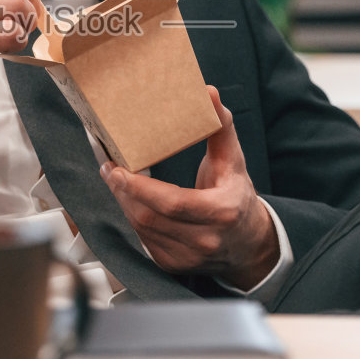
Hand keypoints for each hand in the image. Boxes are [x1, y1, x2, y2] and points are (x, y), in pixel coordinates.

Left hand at [99, 86, 278, 289]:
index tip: (118, 170)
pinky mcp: (173, 265)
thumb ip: (220, 127)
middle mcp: (205, 239)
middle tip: (110, 168)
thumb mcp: (233, 161)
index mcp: (222, 211)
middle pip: (150, 217)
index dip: (141, 188)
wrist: (249, 243)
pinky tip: (130, 200)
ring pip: (142, 229)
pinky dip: (133, 217)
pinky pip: (143, 240)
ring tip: (116, 179)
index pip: (173, 203)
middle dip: (124, 192)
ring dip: (124, 203)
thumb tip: (209, 93)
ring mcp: (188, 257)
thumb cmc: (237, 197)